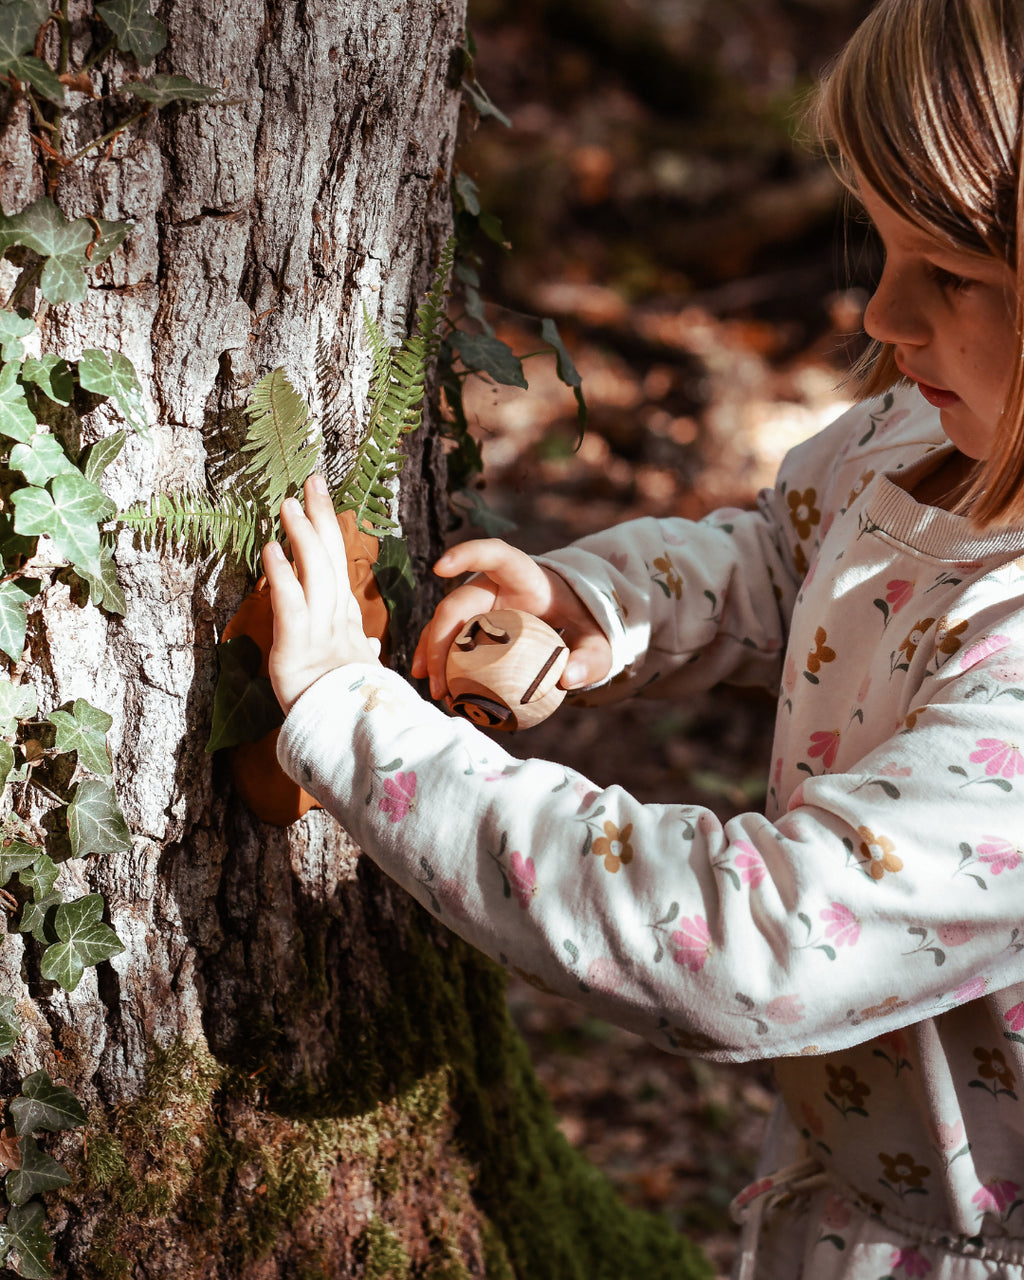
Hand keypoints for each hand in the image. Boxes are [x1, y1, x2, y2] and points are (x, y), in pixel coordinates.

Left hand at [262, 475, 381, 713]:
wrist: (352, 736)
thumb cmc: (350, 704)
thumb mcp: (358, 672)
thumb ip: (362, 651)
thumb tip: (373, 645)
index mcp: (348, 621)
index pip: (340, 565)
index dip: (331, 528)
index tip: (324, 496)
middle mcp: (337, 620)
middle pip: (331, 559)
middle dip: (322, 517)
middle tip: (312, 481)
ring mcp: (320, 633)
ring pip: (315, 575)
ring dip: (301, 537)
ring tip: (288, 505)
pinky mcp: (297, 650)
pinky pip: (291, 607)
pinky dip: (281, 577)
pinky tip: (271, 550)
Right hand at [411, 538, 611, 700]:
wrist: (573, 621)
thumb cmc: (582, 622)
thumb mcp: (596, 640)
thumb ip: (590, 657)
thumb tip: (568, 680)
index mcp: (524, 576)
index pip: (493, 554)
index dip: (466, 555)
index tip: (440, 568)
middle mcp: (493, 585)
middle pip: (458, 602)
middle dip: (440, 638)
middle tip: (439, 681)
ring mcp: (480, 604)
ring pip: (445, 623)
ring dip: (433, 655)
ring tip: (436, 691)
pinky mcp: (474, 624)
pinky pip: (450, 640)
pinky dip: (442, 663)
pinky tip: (441, 691)